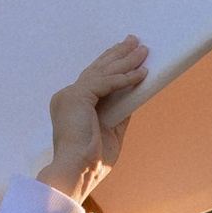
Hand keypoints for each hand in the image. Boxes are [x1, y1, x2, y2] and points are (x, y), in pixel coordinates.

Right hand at [43, 36, 149, 201]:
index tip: (124, 52)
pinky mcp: (78, 97)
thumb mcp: (111, 131)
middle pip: (97, 69)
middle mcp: (67, 96)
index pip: (93, 78)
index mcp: (71, 104)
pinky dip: (126, 78)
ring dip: (126, 61)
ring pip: (104, 72)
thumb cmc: (92, 161)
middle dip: (118, 54)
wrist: (77, 172)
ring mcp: (70, 95)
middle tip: (135, 41)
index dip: (109, 63)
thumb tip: (134, 96)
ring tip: (144, 51)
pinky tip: (142, 74)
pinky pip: (107, 83)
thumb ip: (120, 112)